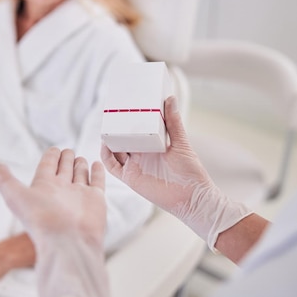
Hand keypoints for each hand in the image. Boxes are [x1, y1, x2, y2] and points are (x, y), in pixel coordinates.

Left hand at [0, 148, 112, 296]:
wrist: (68, 243)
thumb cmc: (41, 221)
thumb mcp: (15, 194)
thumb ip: (2, 177)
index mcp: (43, 186)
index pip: (47, 165)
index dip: (51, 156)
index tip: (54, 149)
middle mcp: (61, 190)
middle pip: (64, 168)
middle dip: (65, 159)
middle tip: (67, 150)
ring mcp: (79, 194)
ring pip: (80, 174)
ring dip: (79, 165)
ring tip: (79, 158)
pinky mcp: (95, 199)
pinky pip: (97, 181)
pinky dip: (96, 172)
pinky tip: (96, 165)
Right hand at [101, 96, 250, 249]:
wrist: (191, 197)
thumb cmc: (190, 171)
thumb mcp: (181, 142)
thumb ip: (174, 122)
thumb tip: (170, 99)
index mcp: (153, 144)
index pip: (137, 130)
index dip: (129, 121)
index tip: (123, 107)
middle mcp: (141, 154)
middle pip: (123, 139)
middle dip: (116, 129)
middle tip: (110, 115)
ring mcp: (134, 165)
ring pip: (115, 151)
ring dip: (109, 140)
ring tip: (106, 128)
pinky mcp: (130, 177)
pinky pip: (112, 166)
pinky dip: (106, 156)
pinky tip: (105, 145)